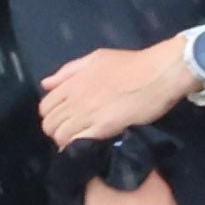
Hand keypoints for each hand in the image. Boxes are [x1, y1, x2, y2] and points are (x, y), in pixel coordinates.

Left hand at [36, 35, 204, 148]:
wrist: (159, 73)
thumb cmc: (131, 63)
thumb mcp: (97, 58)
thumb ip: (69, 71)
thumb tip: (45, 84)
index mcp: (73, 82)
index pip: (45, 107)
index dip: (51, 114)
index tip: (63, 116)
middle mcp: (76, 99)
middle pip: (49, 124)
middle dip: (56, 129)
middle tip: (71, 129)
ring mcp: (88, 114)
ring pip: (60, 136)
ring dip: (65, 140)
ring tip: (79, 138)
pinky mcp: (102, 128)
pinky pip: (77, 142)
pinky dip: (76, 146)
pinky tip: (86, 144)